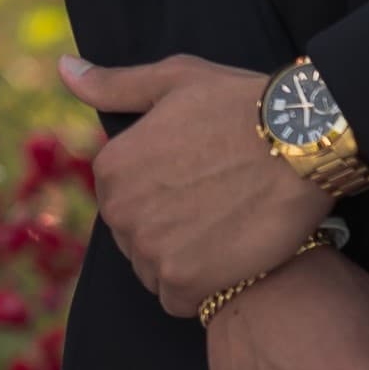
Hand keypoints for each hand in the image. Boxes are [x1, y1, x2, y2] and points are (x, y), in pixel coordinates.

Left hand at [66, 53, 319, 312]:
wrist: (304, 142)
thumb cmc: (242, 106)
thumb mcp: (174, 80)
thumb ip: (114, 85)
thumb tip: (64, 69)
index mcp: (111, 167)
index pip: (123, 198)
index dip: (163, 194)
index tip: (199, 182)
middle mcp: (120, 211)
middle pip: (136, 237)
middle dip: (170, 229)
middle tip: (219, 206)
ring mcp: (150, 249)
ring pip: (153, 270)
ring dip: (184, 262)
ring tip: (228, 231)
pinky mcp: (185, 281)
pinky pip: (177, 300)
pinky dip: (202, 289)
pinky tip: (231, 262)